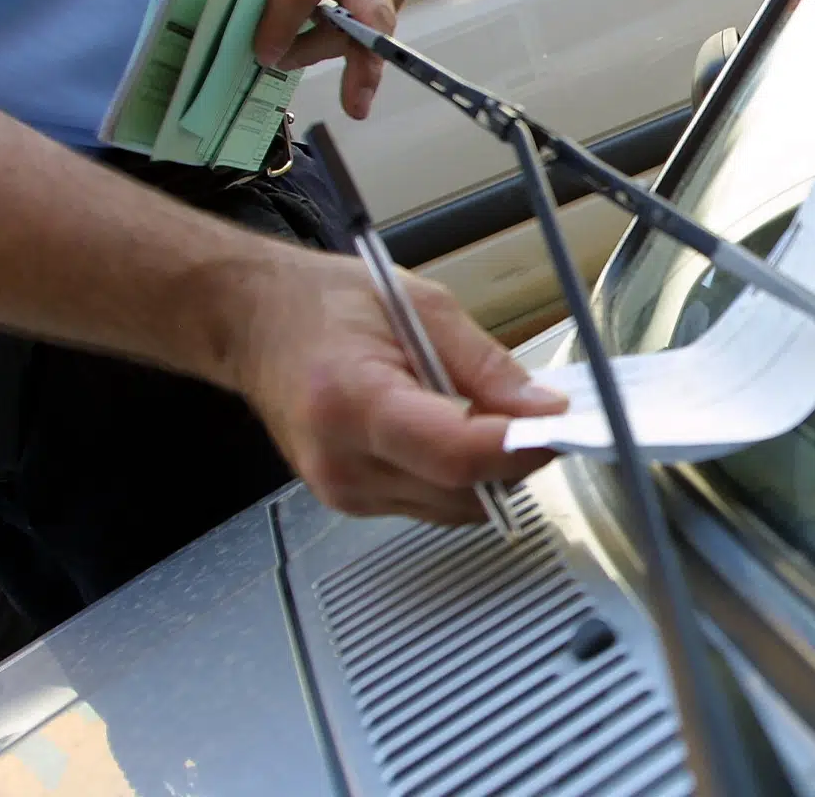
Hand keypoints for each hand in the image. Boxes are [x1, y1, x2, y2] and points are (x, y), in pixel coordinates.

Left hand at [227, 0, 409, 119]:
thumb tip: (252, 30)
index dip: (285, 22)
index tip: (264, 54)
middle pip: (370, 10)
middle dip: (364, 59)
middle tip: (356, 103)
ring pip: (367, 30)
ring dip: (326, 52)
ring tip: (285, 53)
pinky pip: (370, 30)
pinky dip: (340, 44)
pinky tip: (312, 37)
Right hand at [234, 247, 568, 523]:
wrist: (254, 325)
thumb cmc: (325, 306)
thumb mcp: (419, 306)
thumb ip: (485, 363)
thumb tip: (543, 407)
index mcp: (352, 403)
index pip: (454, 453)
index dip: (518, 446)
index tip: (560, 424)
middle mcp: (343, 462)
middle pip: (462, 490)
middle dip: (516, 458)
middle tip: (547, 417)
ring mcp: (344, 491)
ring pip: (455, 508)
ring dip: (493, 473)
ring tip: (503, 420)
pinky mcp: (352, 502)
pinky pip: (432, 505)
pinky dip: (462, 478)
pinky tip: (465, 437)